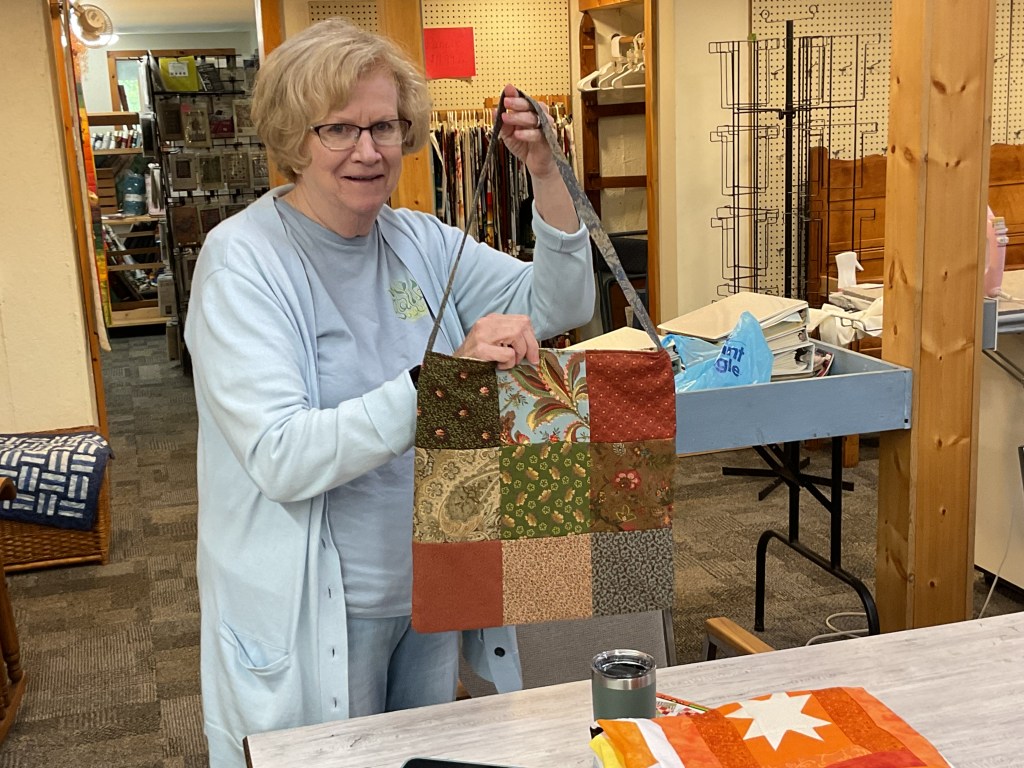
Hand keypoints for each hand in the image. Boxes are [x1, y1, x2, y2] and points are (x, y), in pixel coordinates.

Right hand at [455, 314, 539, 369]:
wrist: (455, 367)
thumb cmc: (477, 357)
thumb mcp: (494, 341)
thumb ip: (510, 337)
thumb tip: (534, 346)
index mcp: (492, 319)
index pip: (523, 320)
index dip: (532, 337)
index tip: (532, 352)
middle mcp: (487, 322)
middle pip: (523, 326)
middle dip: (531, 345)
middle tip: (529, 360)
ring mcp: (483, 334)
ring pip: (517, 336)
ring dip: (518, 354)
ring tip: (508, 362)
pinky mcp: (481, 348)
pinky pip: (509, 353)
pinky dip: (509, 363)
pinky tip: (498, 365)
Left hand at [497, 84, 578, 233]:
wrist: (535, 164)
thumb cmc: (524, 146)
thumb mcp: (508, 134)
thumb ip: (502, 123)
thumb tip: (494, 111)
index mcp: (529, 112)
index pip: (523, 99)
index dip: (516, 94)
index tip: (507, 89)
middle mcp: (539, 116)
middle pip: (530, 105)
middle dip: (517, 103)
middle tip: (506, 102)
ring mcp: (545, 127)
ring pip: (534, 118)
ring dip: (519, 117)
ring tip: (506, 118)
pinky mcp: (548, 139)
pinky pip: (538, 134)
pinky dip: (527, 134)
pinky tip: (518, 134)